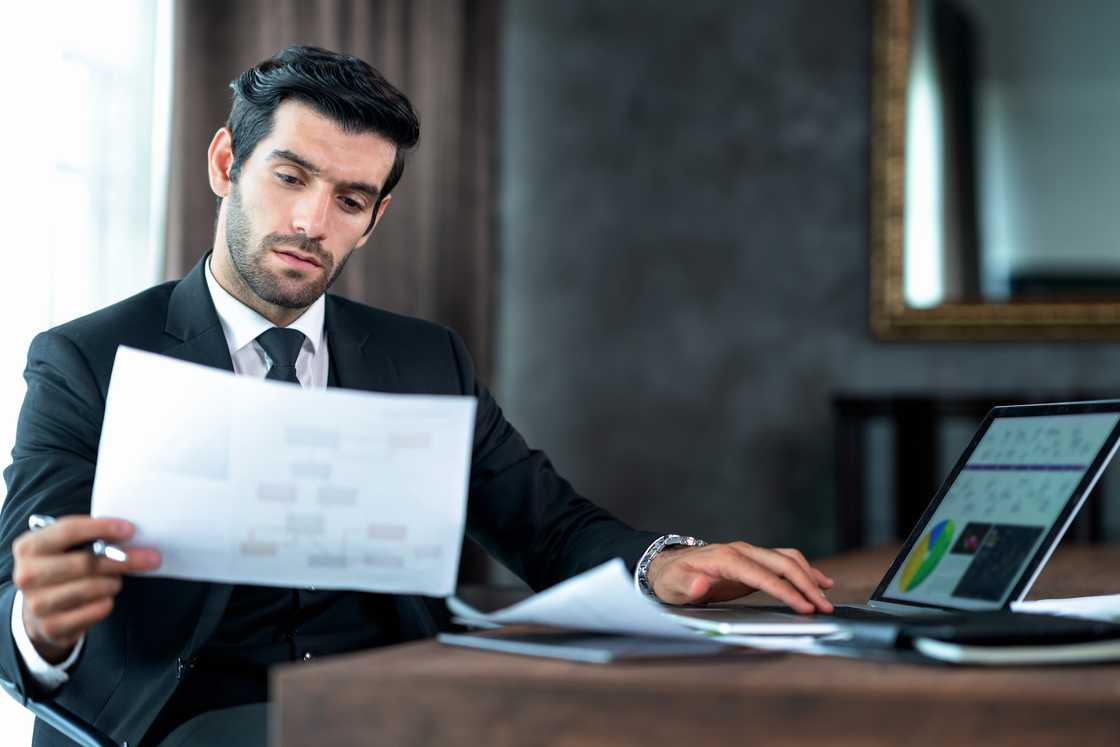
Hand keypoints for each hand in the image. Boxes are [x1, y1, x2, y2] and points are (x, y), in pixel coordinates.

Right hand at [12, 516, 160, 663]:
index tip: (130, 530)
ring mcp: (36, 603)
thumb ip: (89, 538)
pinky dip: (107, 602)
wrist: (41, 609)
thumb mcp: (66, 548)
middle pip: (85, 562)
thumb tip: (129, 534)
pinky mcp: (51, 626)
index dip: (102, 528)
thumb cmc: (63, 568)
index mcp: (29, 547)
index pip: (68, 530)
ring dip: (113, 583)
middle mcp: (26, 575)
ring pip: (92, 587)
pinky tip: (105, 598)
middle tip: (150, 558)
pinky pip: (95, 610)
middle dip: (123, 559)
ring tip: (115, 581)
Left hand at [646, 542, 833, 613]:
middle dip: (805, 584)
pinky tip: (819, 581)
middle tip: (823, 607)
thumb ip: (686, 585)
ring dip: (809, 576)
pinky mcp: (754, 561)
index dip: (784, 591)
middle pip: (782, 563)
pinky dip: (804, 569)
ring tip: (826, 596)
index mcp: (725, 558)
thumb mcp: (672, 585)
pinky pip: (784, 561)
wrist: (669, 566)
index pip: (762, 574)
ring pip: (787, 559)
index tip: (803, 607)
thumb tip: (700, 584)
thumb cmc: (671, 578)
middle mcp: (741, 551)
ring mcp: (749, 554)